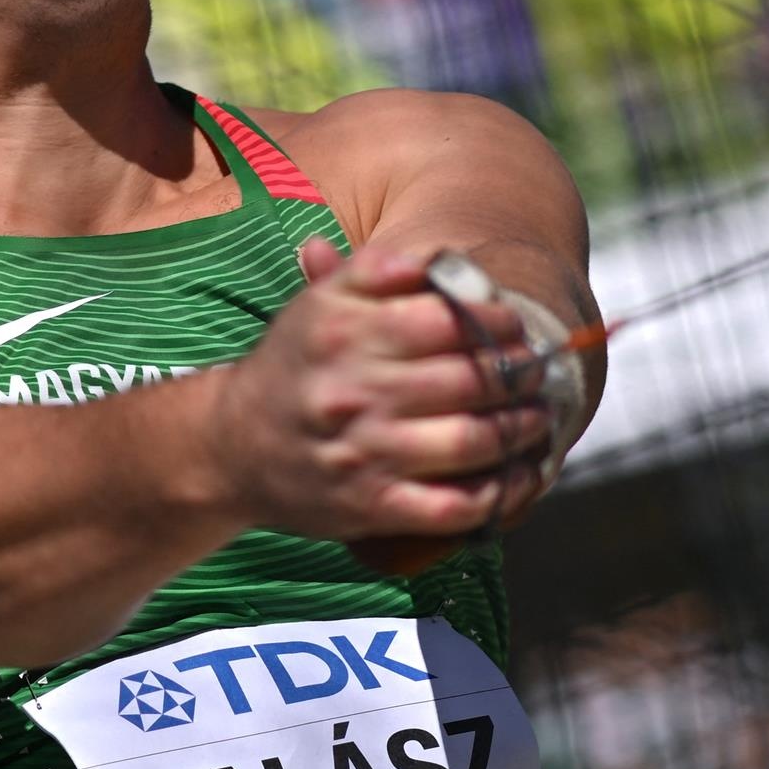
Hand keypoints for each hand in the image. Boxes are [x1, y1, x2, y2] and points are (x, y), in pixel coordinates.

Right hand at [206, 238, 551, 549]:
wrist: (229, 448)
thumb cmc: (293, 366)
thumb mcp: (318, 305)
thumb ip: (376, 270)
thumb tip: (438, 261)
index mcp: (346, 334)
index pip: (446, 320)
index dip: (495, 320)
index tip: (516, 324)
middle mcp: (355, 392)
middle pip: (469, 380)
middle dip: (519, 373)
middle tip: (539, 368)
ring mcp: (364, 455)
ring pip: (470, 441)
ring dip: (520, 429)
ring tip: (538, 416)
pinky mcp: (370, 507)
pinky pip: (451, 507)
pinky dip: (498, 494)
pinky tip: (521, 476)